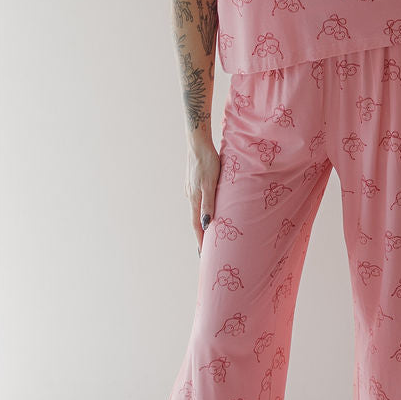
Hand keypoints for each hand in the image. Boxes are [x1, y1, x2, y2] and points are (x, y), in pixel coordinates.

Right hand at [186, 136, 219, 250]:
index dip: (200, 240)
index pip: (197, 225)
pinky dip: (202, 210)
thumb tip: (206, 225)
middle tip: (204, 250)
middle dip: (200, 235)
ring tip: (207, 233)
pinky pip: (198, 200)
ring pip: (197, 210)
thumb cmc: (207, 163)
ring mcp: (191, 189)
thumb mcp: (210, 184)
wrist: (198, 144)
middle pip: (195, 220)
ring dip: (201, 222)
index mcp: (194, 199)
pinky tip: (207, 209)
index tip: (202, 255)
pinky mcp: (193, 182)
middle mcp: (190, 196)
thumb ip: (209, 204)